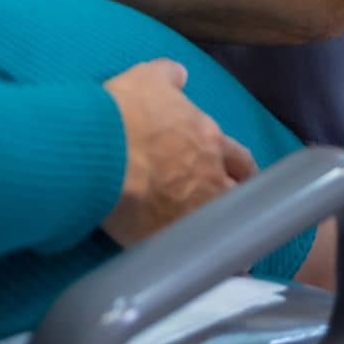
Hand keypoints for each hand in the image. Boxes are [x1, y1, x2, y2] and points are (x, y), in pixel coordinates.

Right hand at [100, 59, 255, 246]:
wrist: (103, 150)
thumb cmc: (126, 111)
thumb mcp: (146, 79)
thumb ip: (168, 75)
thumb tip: (181, 73)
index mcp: (208, 139)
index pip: (239, 157)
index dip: (240, 167)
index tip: (239, 175)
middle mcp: (211, 176)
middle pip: (240, 194)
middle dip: (240, 201)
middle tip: (236, 211)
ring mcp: (195, 210)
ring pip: (227, 228)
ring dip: (230, 235)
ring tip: (231, 250)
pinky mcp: (174, 238)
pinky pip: (200, 255)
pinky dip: (209, 261)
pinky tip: (212, 270)